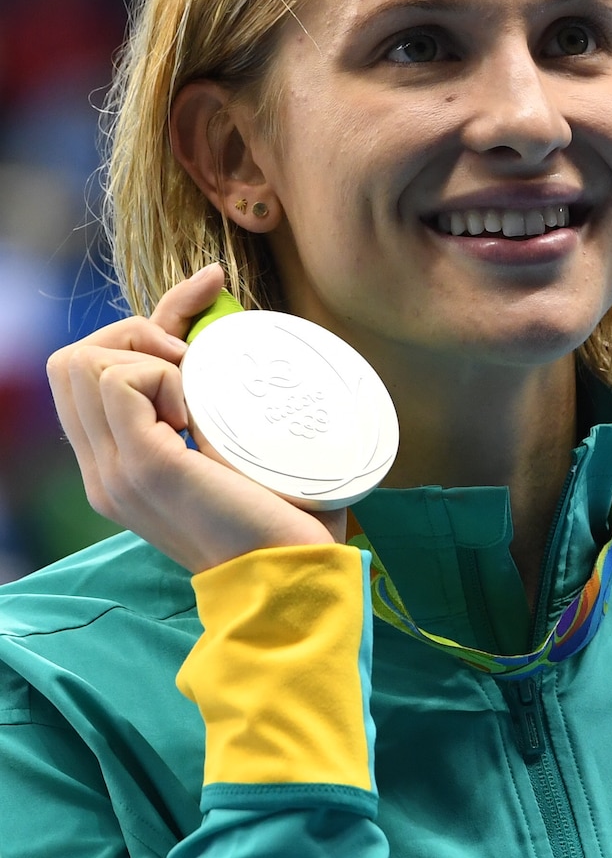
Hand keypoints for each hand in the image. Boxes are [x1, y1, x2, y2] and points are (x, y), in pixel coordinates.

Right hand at [46, 265, 344, 571]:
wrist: (295, 571)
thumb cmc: (281, 504)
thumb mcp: (235, 429)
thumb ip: (212, 380)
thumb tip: (215, 286)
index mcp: (116, 465)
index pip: (86, 371)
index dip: (136, 329)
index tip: (201, 314)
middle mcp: (101, 470)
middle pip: (70, 360)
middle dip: (132, 336)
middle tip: (192, 368)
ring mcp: (114, 471)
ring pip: (82, 361)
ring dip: (147, 356)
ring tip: (194, 395)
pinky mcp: (142, 466)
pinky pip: (122, 381)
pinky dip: (162, 376)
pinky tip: (196, 412)